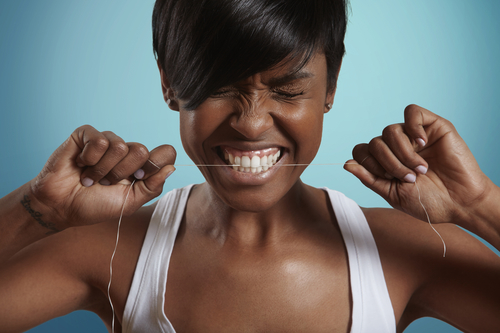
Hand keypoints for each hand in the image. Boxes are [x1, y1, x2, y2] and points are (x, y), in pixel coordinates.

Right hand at [29, 125, 175, 229]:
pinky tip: (80, 164)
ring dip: (103, 169)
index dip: (153, 167)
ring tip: (91, 177)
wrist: (61, 206)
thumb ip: (152, 186)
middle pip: (142, 150)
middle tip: (106, 182)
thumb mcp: (129, 202)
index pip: (165, 153)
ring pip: (120, 146)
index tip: (136, 180)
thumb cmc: (95, 205)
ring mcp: (107, 141)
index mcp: (141, 166)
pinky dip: (89, 159)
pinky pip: (99, 141)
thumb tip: (172, 167)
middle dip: (122, 173)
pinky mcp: (87, 135)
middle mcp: (126, 151)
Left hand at [344, 104, 493, 225]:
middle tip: (409, 178)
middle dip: (389, 163)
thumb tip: (346, 164)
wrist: (460, 202)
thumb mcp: (392, 194)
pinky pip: (412, 112)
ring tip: (420, 169)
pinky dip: (413, 127)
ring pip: (390, 130)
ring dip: (403, 152)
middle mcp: (396, 146)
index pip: (361, 151)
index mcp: (384, 161)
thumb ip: (369, 178)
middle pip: (374, 142)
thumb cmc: (428, 201)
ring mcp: (413, 135)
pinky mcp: (432, 125)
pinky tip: (423, 144)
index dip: (369, 164)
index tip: (388, 179)